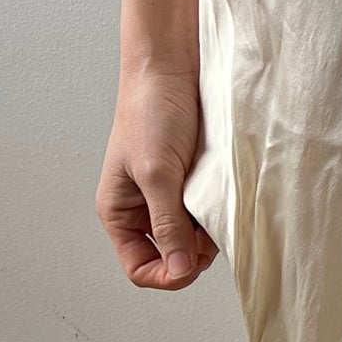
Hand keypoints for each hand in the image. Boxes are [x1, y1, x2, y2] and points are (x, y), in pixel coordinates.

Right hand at [97, 66, 218, 289]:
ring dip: (208, 230)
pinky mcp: (194, 182)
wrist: (172, 67)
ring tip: (213, 202)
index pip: (140, 267)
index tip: (193, 265)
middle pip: (171, 257)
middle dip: (192, 251)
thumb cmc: (150, 111)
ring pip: (194, 237)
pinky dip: (218, 210)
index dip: (166, 274)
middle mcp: (143, 209)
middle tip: (208, 229)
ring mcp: (171, 196)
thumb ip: (168, 225)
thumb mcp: (157, 174)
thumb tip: (179, 270)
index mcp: (120, 212)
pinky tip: (221, 192)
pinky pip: (209, 212)